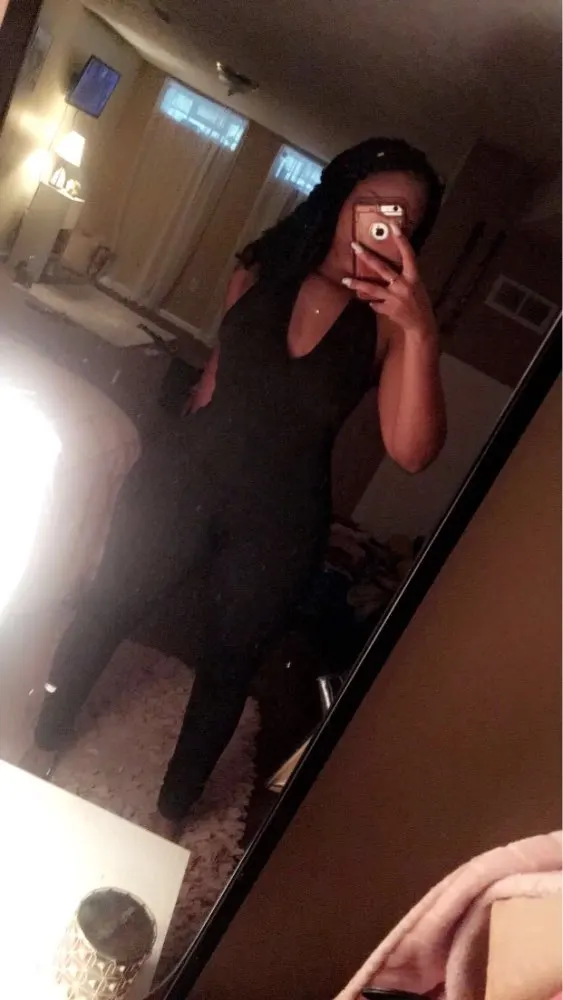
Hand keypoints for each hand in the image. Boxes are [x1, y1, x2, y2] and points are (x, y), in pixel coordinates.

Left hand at [344, 228, 437, 342]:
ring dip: (357, 284)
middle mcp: (403, 285)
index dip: (401, 240)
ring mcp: (394, 298)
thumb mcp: (417, 285)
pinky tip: (374, 303)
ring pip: (371, 288)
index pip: (408, 255)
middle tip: (355, 246)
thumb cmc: (420, 301)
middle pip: (382, 268)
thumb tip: (389, 267)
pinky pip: (375, 303)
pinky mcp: (387, 309)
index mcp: (413, 277)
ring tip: (344, 280)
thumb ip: (405, 276)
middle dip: (367, 256)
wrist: (420, 324)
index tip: (393, 226)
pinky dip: (374, 302)